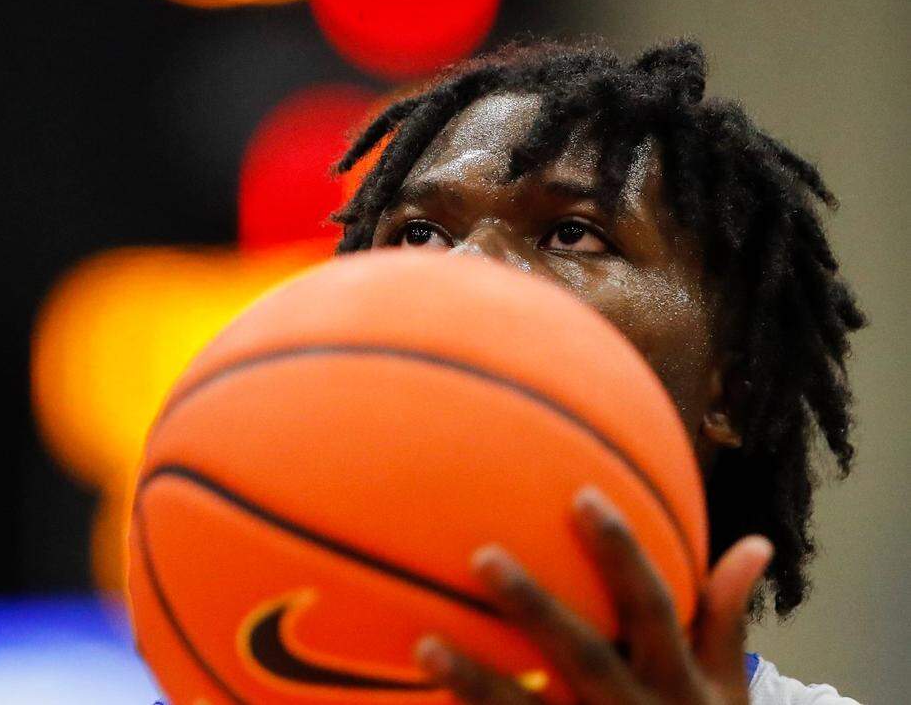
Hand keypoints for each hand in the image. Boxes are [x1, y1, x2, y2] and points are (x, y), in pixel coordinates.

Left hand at [412, 486, 773, 703]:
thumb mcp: (728, 691)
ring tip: (424, 644)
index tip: (581, 495)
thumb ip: (726, 619)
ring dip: (477, 681)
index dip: (622, 552)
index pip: (652, 607)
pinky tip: (423, 696)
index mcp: (680, 686)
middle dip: (536, 609)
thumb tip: (756, 543)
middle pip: (584, 656)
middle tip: (482, 555)